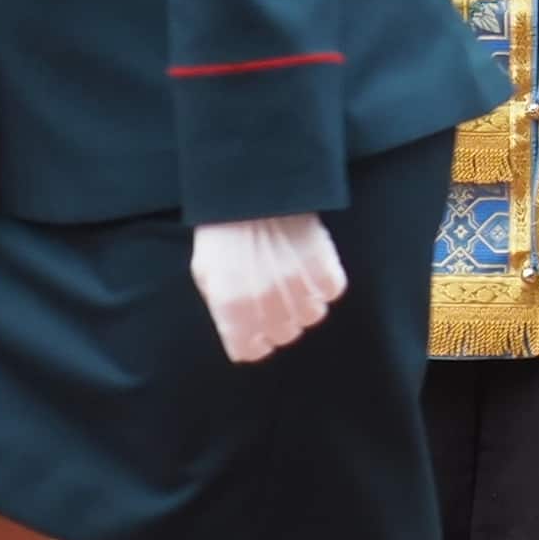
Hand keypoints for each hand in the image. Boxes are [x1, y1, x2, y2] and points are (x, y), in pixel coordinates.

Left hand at [189, 213, 349, 366]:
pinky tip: (314, 272)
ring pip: (312, 316)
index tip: (256, 333)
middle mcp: (264, 302)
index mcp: (231, 307)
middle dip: (280, 323)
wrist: (251, 188)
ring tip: (297, 285)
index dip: (253, 343)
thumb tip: (241, 331)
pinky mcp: (323, 264)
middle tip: (276, 303)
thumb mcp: (205, 272)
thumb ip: (221, 308)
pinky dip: (326, 285)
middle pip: (284, 335)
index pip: (249, 351)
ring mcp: (296, 284)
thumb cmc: (223, 231)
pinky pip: (332, 291)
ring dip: (306, 305)